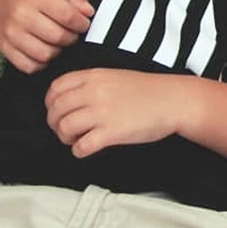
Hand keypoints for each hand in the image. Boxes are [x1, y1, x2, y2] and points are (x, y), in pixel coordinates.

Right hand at [0, 0, 92, 73]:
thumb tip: (88, 13)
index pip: (68, 17)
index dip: (82, 24)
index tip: (84, 24)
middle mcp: (21, 15)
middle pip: (58, 37)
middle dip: (72, 37)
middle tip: (71, 32)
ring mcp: (11, 34)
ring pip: (45, 55)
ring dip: (58, 50)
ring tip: (57, 40)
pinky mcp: (5, 48)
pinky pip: (30, 66)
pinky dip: (42, 62)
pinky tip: (44, 49)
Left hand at [45, 69, 183, 157]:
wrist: (175, 100)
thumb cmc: (151, 91)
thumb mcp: (117, 76)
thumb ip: (93, 84)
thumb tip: (71, 101)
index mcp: (95, 76)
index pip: (56, 88)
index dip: (51, 103)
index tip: (58, 111)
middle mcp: (95, 92)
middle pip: (56, 110)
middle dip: (56, 124)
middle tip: (67, 130)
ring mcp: (102, 112)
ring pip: (64, 128)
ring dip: (66, 138)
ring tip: (78, 139)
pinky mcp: (111, 132)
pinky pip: (81, 146)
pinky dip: (79, 151)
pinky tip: (88, 148)